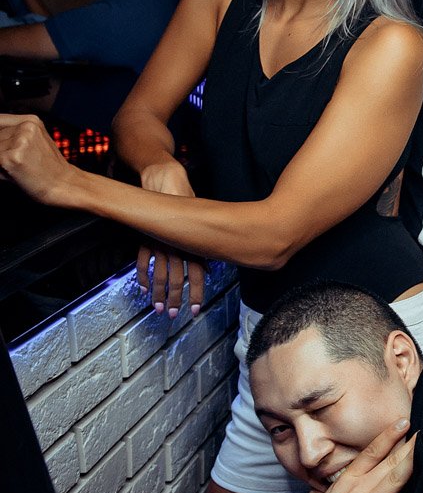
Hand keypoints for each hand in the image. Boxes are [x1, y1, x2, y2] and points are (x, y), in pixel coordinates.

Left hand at [0, 113, 73, 203]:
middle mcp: (26, 127)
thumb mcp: (32, 143)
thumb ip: (11, 135)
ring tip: (16, 168)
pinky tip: (14, 173)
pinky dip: (0, 171)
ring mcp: (20, 141)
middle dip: (0, 149)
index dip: (0, 136)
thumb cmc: (47, 168)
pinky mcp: (12, 157)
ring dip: (0, 160)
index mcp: (31, 121)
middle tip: (16, 161)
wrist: (63, 185)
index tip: (5, 147)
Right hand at [137, 160, 205, 316]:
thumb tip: (210, 264)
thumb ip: (202, 242)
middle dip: (177, 298)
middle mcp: (177, 243)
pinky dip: (142, 274)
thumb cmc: (185, 198)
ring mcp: (160, 241)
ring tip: (158, 307)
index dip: (196, 292)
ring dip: (159, 292)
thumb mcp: (198, 219)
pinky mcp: (146, 235)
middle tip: (175, 315)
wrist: (164, 177)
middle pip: (178, 278)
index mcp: (192, 240)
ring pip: (160, 272)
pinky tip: (143, 287)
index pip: (196, 272)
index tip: (195, 308)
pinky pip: (143, 259)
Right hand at [283, 420, 415, 492]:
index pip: (371, 452)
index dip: (388, 435)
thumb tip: (321, 478)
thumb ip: (322, 487)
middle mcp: (359, 489)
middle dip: (409, 444)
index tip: (403, 421)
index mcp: (345, 481)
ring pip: (396, 478)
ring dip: (414, 462)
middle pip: (390, 461)